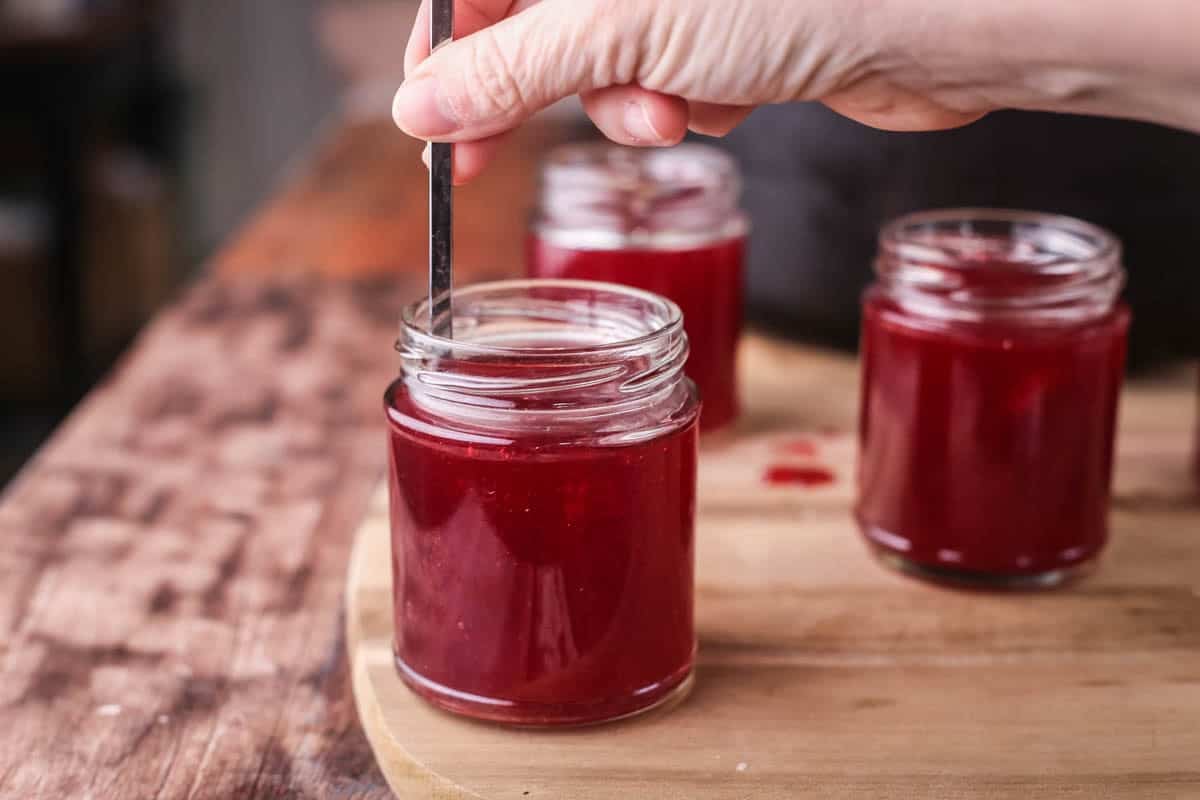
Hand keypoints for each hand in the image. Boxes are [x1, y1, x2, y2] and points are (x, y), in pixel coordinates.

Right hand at [393, 0, 1199, 182]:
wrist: (945, 15)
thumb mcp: (621, 28)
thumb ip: (510, 68)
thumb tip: (418, 108)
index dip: (449, 49)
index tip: (436, 123)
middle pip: (539, 21)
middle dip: (544, 90)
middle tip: (501, 157)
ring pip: (607, 62)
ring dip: (628, 103)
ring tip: (675, 107)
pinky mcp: (738, 26)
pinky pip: (671, 78)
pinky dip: (688, 103)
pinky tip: (733, 95)